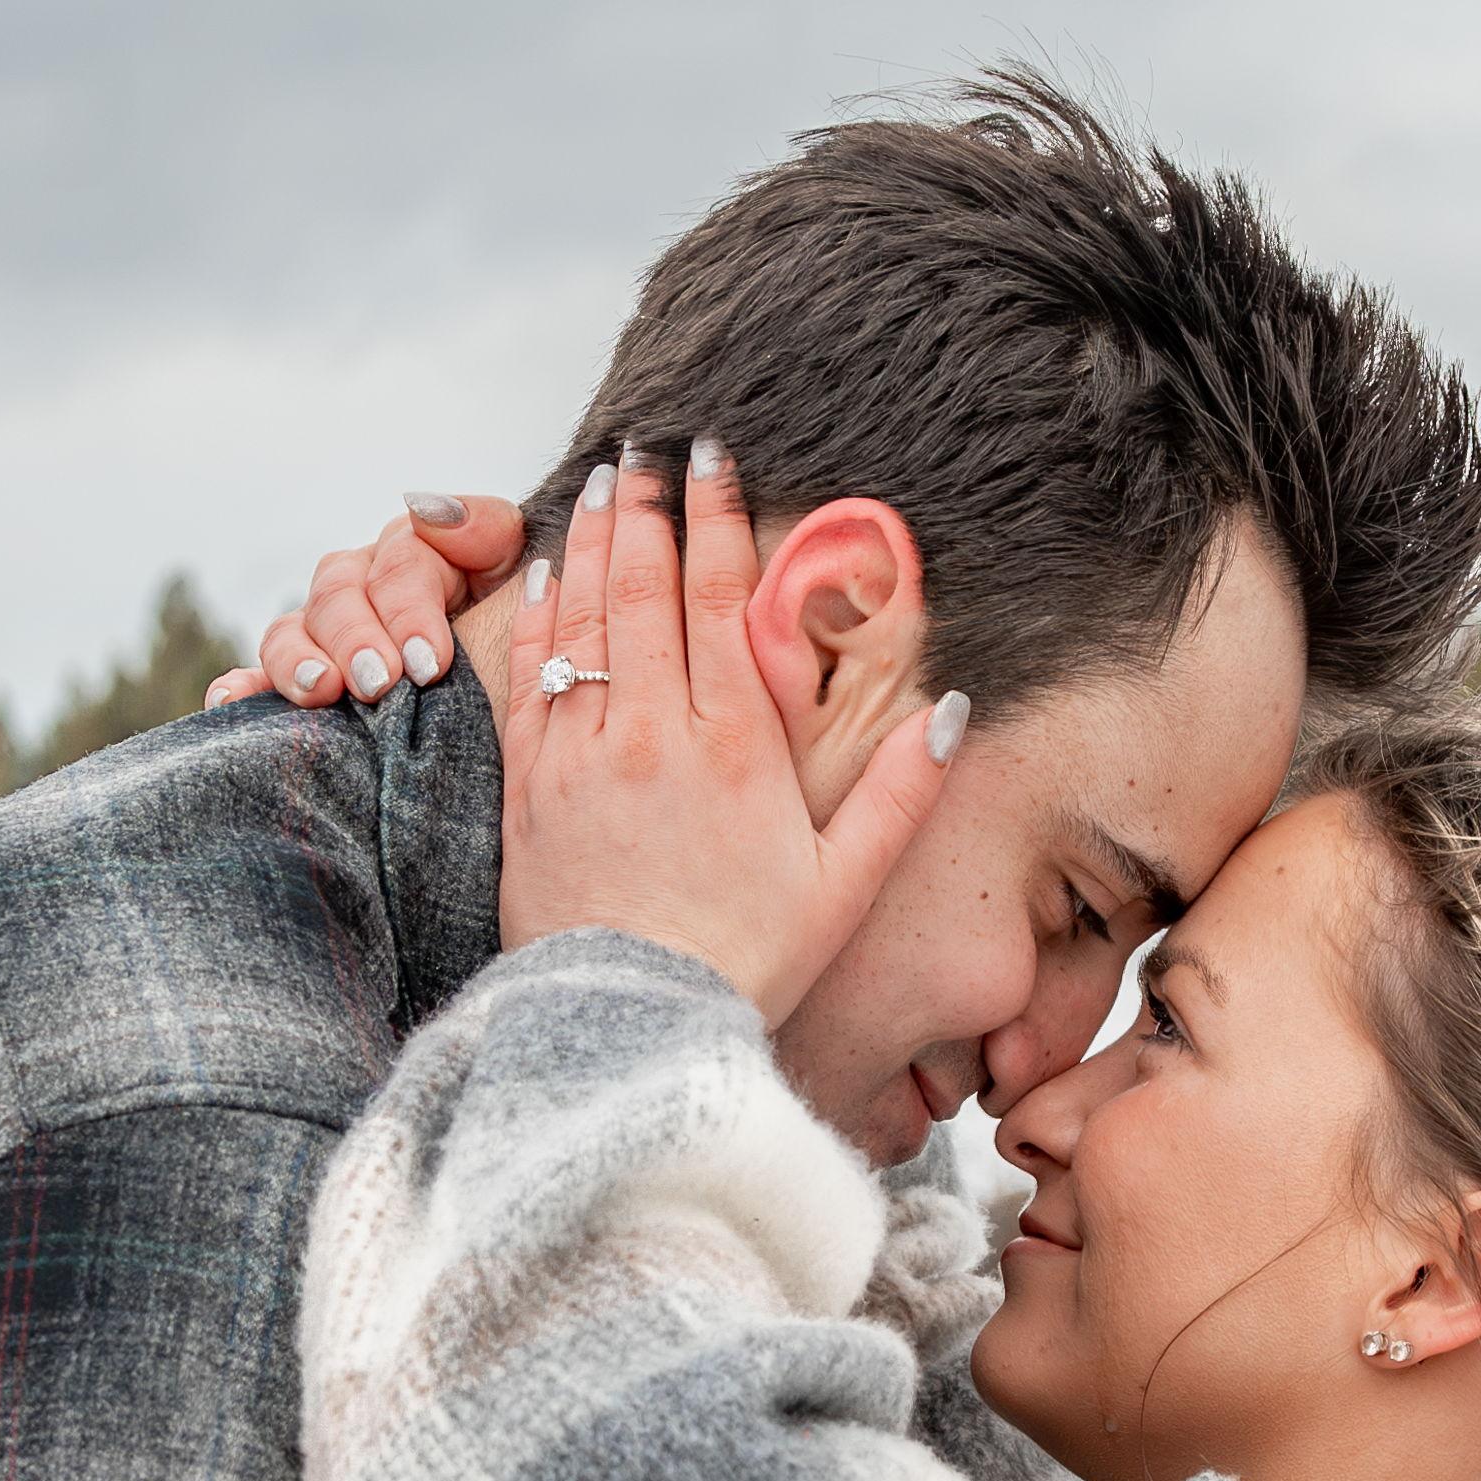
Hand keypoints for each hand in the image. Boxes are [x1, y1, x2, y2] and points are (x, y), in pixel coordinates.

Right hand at [196, 494, 529, 709]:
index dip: (409, 610)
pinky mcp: (301, 678)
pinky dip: (242, 688)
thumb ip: (484, 527)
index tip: (429, 664)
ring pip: (290, 631)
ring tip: (319, 692)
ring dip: (297, 660)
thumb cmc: (518, 619)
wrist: (518, 678)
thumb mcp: (516, 564)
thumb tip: (428, 513)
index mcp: (410, 553)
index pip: (397, 564)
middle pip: (337, 594)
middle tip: (379, 684)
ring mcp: (324, 634)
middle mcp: (360, 587)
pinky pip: (257, 678)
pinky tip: (230, 703)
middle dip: (356, 638)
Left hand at [497, 439, 962, 1024]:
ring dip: (593, 541)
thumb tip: (952, 709)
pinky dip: (539, 613)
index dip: (716, 517)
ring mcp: (582, 755)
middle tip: (647, 451)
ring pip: (583, 616)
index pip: (720, 598)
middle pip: (644, 587)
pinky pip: (529, 674)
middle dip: (646, 507)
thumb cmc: (745, 962)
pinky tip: (550, 572)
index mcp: (735, 746)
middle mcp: (652, 733)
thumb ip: (902, 793)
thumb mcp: (846, 886)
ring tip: (603, 486)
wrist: (630, 1028)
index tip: (714, 458)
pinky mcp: (529, 788)